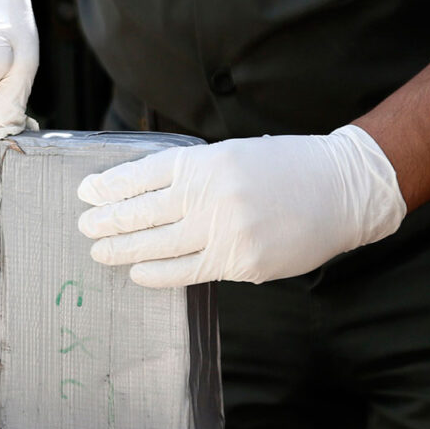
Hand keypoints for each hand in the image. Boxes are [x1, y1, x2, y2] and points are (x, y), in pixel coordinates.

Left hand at [77, 125, 406, 286]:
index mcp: (207, 162)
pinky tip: (138, 272)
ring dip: (124, 249)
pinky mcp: (242, 263)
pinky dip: (157, 273)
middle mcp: (212, 196)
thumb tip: (142, 195)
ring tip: (100, 250)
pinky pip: (188, 272)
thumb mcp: (232, 155)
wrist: (344, 189)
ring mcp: (226, 232)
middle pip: (144, 212)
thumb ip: (191, 174)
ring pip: (160, 245)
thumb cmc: (285, 167)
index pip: (145, 175)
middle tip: (84, 226)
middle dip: (108, 220)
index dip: (111, 186)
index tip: (86, 192)